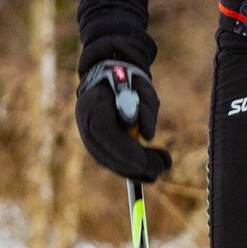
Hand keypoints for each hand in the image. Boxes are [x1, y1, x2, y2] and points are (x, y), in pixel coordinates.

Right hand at [75, 58, 172, 183]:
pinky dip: (127, 168)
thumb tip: (148, 136)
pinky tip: (147, 172)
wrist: (106, 75)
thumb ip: (146, 110)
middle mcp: (85, 124)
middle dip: (135, 166)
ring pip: (108, 161)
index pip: (107, 135)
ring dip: (134, 171)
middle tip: (161, 167)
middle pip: (106, 154)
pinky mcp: (93, 143)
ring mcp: (86, 135)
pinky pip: (109, 160)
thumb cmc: (128, 81)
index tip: (149, 163)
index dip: (128, 152)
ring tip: (159, 169)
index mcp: (94, 105)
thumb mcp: (142, 88)